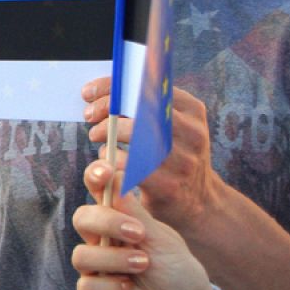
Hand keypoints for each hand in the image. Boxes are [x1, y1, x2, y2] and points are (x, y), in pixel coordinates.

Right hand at [71, 159, 221, 289]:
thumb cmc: (176, 270)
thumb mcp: (161, 236)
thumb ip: (135, 211)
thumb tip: (114, 176)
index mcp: (118, 219)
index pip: (97, 191)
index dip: (95, 176)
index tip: (105, 172)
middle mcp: (102, 242)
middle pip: (82, 219)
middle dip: (107, 222)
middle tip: (138, 233)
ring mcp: (96, 270)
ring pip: (81, 256)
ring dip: (114, 259)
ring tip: (143, 264)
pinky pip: (86, 288)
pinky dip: (110, 286)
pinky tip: (129, 288)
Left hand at [83, 78, 223, 238]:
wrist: (200, 203)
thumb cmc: (175, 157)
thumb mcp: (174, 128)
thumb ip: (148, 108)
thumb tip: (103, 92)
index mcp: (192, 111)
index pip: (149, 86)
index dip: (114, 86)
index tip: (90, 92)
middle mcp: (192, 133)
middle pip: (140, 107)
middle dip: (107, 107)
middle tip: (89, 115)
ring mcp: (182, 160)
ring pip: (134, 135)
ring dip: (107, 132)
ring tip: (97, 136)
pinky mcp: (167, 186)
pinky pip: (129, 165)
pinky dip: (112, 158)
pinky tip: (107, 158)